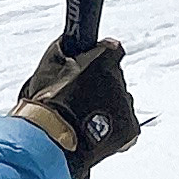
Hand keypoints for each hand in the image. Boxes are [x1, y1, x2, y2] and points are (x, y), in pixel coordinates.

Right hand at [15, 37, 139, 169]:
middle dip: (100, 86)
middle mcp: (119, 80)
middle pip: (114, 79)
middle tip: (79, 98)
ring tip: (83, 118)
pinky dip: (114, 128)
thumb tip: (71, 40)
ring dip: (107, 107)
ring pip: (120, 102)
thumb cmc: (48, 103)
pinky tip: (93, 130)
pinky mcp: (130, 129)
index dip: (100, 58)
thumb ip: (66, 47)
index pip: (112, 50)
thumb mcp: (49, 63)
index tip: (92, 65)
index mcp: (104, 60)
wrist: (52, 138)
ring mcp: (126, 105)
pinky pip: (125, 124)